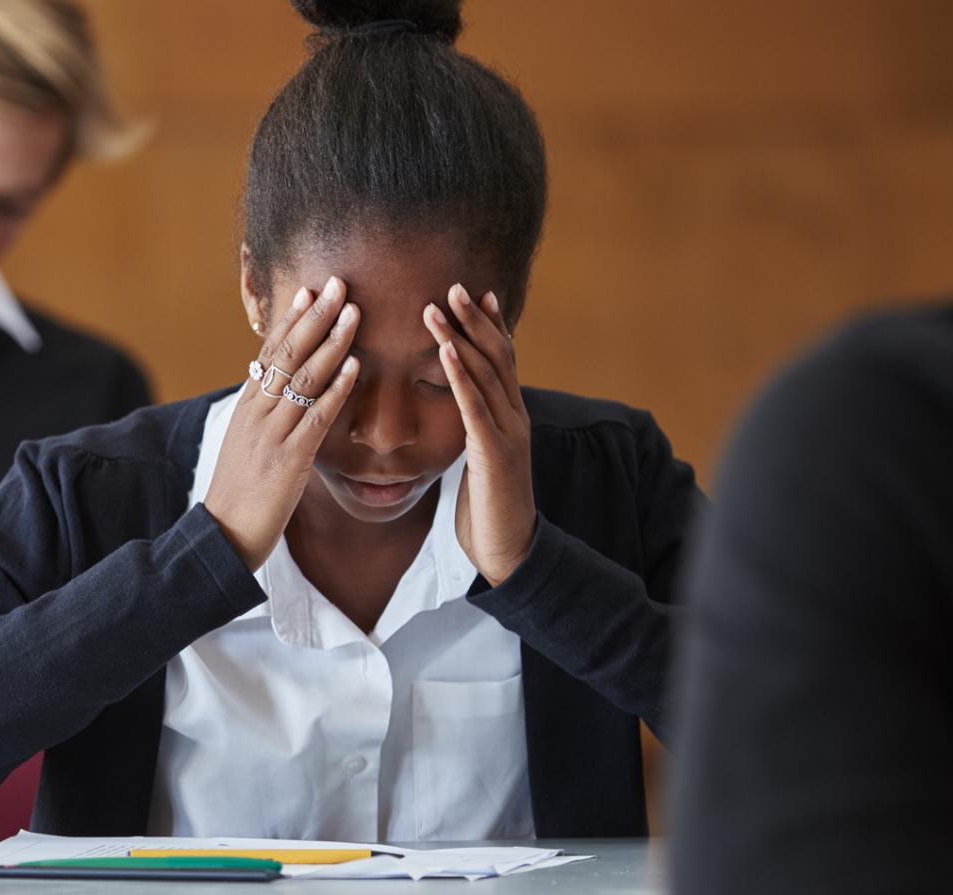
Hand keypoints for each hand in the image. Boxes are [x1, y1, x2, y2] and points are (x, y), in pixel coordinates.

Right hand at [204, 276, 363, 569]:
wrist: (223, 535)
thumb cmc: (240, 494)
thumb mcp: (246, 446)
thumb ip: (263, 418)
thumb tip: (275, 393)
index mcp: (246, 408)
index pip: (269, 353)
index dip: (290, 320)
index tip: (309, 291)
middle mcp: (256, 413)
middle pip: (286, 354)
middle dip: (314, 317)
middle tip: (337, 284)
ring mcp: (271, 434)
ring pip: (303, 378)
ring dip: (331, 342)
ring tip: (353, 312)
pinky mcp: (288, 459)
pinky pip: (316, 417)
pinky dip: (336, 389)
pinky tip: (355, 366)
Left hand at [426, 283, 535, 584]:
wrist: (509, 550)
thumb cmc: (488, 509)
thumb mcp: (482, 461)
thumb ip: (476, 432)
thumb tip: (464, 413)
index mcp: (511, 418)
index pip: (503, 362)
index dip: (491, 327)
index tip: (476, 294)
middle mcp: (515, 417)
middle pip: (497, 357)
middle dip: (474, 320)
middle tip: (453, 285)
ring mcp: (508, 433)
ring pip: (485, 374)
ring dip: (459, 337)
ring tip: (437, 307)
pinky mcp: (494, 453)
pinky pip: (474, 407)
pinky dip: (459, 376)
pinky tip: (444, 352)